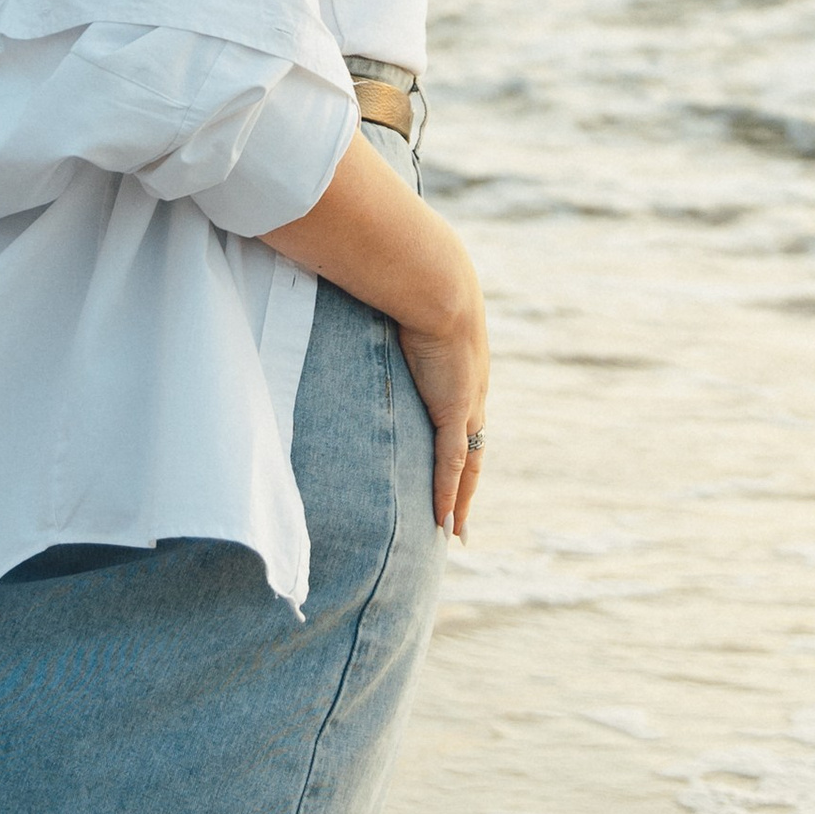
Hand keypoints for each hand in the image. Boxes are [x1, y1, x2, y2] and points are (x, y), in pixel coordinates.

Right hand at [397, 261, 489, 542]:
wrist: (434, 281)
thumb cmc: (412, 281)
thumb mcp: (394, 306)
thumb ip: (372, 315)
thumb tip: (343, 300)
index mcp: (460, 369)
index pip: (460, 417)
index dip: (457, 445)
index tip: (453, 470)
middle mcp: (470, 392)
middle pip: (471, 450)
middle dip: (466, 486)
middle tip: (460, 517)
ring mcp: (464, 404)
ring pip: (466, 466)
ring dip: (461, 501)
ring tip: (454, 532)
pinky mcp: (453, 412)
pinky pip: (451, 465)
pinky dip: (448, 495)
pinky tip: (445, 522)